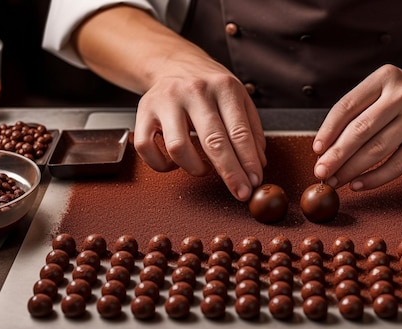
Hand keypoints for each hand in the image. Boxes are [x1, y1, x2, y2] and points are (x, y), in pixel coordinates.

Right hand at [73, 5, 265, 201]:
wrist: (175, 63)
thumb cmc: (210, 86)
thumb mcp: (239, 98)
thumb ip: (252, 130)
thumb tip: (259, 163)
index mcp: (223, 87)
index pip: (239, 131)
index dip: (248, 161)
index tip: (254, 181)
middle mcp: (194, 91)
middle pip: (213, 141)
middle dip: (230, 173)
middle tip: (240, 192)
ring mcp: (166, 101)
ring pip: (178, 148)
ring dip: (195, 168)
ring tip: (203, 169)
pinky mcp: (143, 112)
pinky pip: (146, 148)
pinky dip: (162, 165)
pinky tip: (175, 163)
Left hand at [312, 64, 401, 190]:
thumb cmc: (400, 101)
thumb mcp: (379, 93)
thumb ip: (354, 115)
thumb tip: (324, 151)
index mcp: (384, 78)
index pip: (347, 106)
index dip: (328, 131)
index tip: (316, 150)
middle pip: (361, 130)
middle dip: (336, 155)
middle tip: (320, 171)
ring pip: (377, 149)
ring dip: (351, 169)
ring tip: (336, 180)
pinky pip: (397, 165)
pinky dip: (374, 178)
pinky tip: (357, 184)